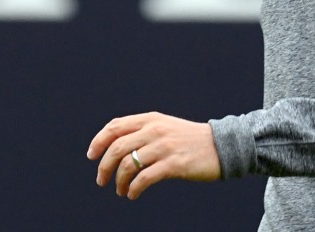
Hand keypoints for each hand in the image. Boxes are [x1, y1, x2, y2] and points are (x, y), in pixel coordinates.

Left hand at [86, 111, 221, 199]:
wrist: (222, 146)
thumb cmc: (190, 140)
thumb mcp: (165, 127)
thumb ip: (143, 131)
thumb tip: (115, 146)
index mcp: (150, 119)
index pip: (115, 126)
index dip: (99, 141)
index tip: (92, 156)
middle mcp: (155, 130)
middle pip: (117, 147)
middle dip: (104, 167)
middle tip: (101, 181)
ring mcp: (164, 147)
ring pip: (128, 164)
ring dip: (119, 181)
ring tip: (121, 191)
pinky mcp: (174, 164)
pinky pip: (145, 178)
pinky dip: (134, 189)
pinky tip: (133, 195)